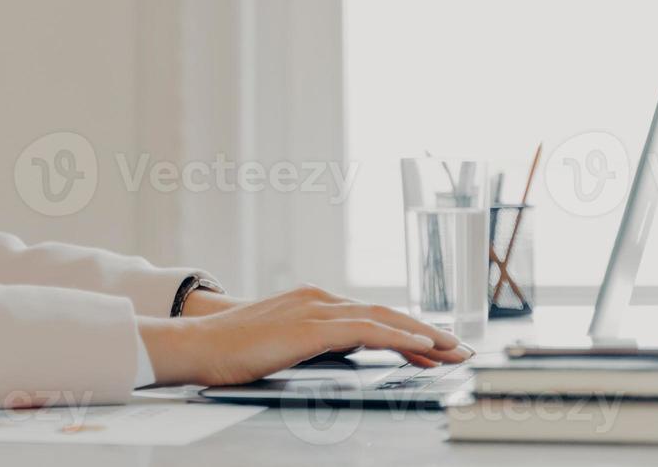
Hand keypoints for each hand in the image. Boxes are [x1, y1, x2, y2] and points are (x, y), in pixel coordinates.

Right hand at [138, 284, 472, 386]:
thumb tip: (341, 359)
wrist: (198, 345)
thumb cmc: (231, 352)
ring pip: (384, 319)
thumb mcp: (281, 346)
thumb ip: (311, 346)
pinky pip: (367, 330)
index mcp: (312, 301)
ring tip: (453, 351)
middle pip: (386, 313)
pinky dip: (399, 336)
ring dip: (424, 335)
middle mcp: (319, 298)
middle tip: (459, 349)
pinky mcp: (312, 327)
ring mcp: (316, 309)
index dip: (407, 330)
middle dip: (427, 332)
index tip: (434, 348)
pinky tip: (421, 347)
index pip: (371, 316)